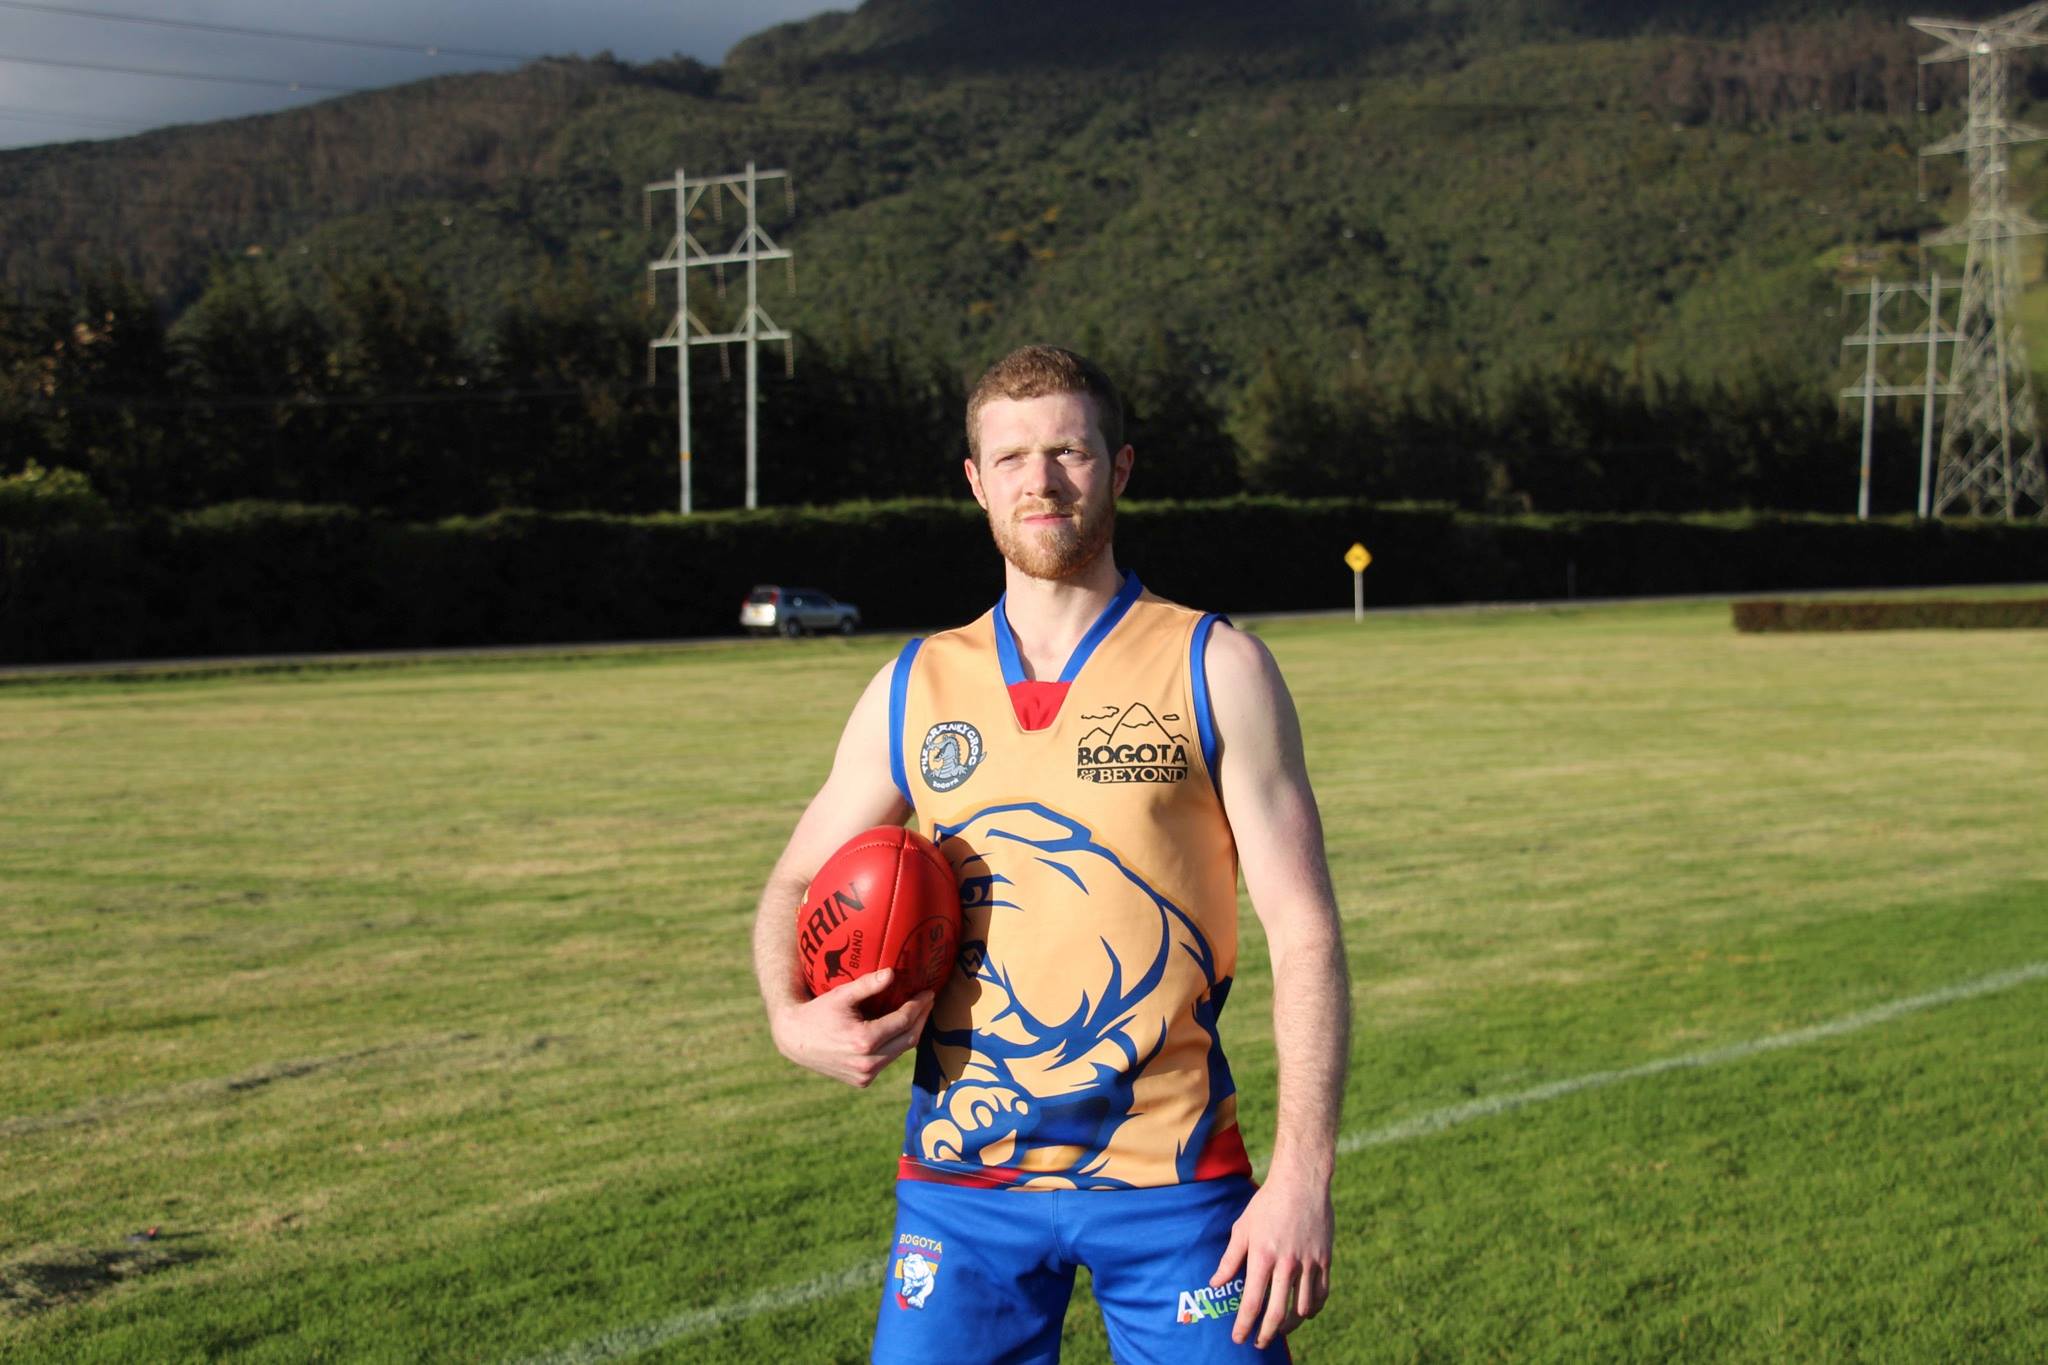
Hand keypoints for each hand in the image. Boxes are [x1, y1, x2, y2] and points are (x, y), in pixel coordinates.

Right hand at [770, 968, 933, 1087]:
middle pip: (908, 1039)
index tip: (928, 992)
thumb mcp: (841, 995)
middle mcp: (867, 1063)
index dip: (918, 1005)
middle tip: (928, 1001)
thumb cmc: (818, 1012)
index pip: (903, 1021)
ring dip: (911, 1033)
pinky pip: (887, 1061)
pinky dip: (895, 1046)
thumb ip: (867, 985)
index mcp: (864, 1041)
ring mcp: (865, 1075)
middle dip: (921, 1018)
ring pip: (899, 1052)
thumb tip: (892, 972)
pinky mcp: (862, 1081)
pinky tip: (898, 1030)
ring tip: (917, 1013)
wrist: (795, 1039)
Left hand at [1210, 1170, 1333, 1348]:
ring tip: (1280, 1329)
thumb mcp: (1242, 1228)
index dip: (1244, 1325)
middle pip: (1277, 1314)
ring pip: (1302, 1309)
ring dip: (1290, 1325)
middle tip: (1259, 1343)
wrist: (1301, 1183)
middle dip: (1266, 1334)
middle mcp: (1287, 1265)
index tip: (1238, 1338)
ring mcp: (1309, 1264)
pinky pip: (1321, 1295)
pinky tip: (1303, 1312)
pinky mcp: (1324, 1260)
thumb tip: (1215, 1284)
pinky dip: (1312, 1309)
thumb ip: (1229, 1259)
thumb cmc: (1266, 1204)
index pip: (1251, 1303)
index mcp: (1262, 1257)